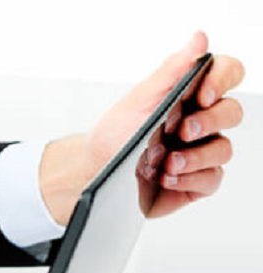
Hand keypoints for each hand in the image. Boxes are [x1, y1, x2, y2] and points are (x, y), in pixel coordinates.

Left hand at [45, 32, 244, 224]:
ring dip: (196, 157)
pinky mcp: (196, 180)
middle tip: (182, 131)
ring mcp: (201, 151)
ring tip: (167, 163)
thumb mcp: (138, 100)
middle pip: (231, 113)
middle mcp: (202, 122)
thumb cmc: (116, 135)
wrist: (95, 172)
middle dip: (209, 121)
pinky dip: (190, 179)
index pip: (227, 74)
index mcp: (191, 95)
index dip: (222, 79)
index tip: (202, 94)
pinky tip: (167, 178)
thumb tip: (199, 39)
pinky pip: (211, 179)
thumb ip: (170, 71)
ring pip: (223, 149)